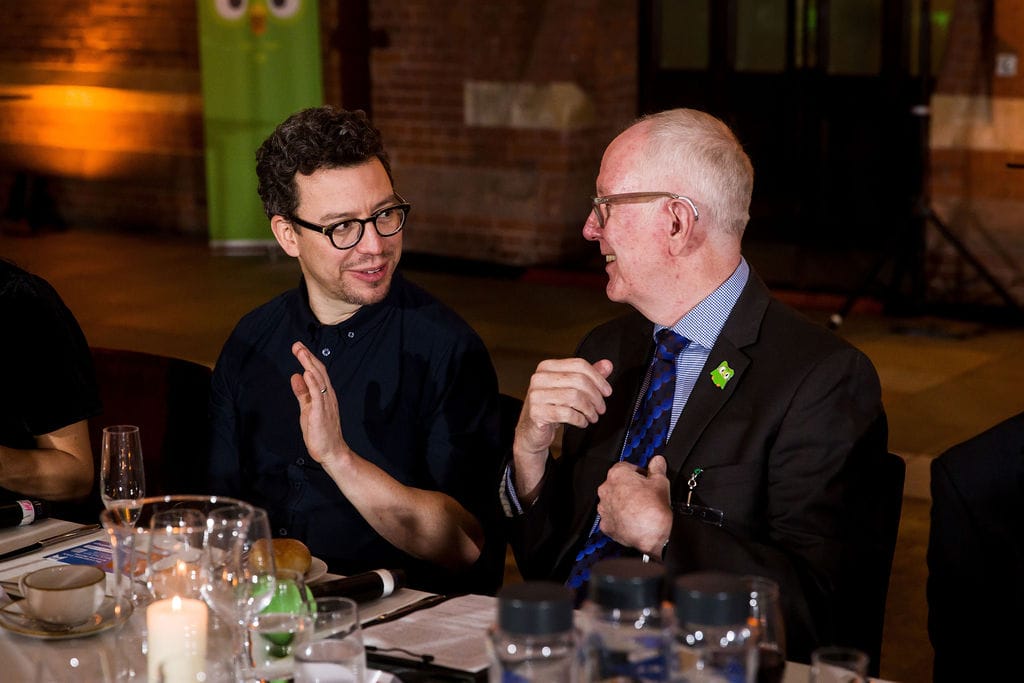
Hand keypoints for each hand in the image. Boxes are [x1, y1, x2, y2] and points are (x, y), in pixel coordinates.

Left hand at [290, 341, 349, 465]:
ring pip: (318, 380)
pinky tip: (307, 373)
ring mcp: (326, 404)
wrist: (331, 451)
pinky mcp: (321, 413)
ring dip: (309, 365)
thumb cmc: (320, 432)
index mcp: (324, 394)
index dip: (308, 359)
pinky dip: (313, 383)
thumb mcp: (307, 408)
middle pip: (318, 372)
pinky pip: (317, 395)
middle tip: (297, 345)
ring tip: (301, 352)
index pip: (316, 372)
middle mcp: (327, 396)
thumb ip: (302, 393)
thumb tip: (295, 376)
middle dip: (307, 357)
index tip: (298, 348)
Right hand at [511, 357, 612, 502]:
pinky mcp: (536, 412)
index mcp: (547, 367)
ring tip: (592, 416)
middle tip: (601, 408)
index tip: (607, 391)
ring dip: (589, 409)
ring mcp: (536, 395)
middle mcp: (539, 378)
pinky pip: (566, 414)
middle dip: (595, 396)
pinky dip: (579, 419)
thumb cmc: (551, 407)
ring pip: (574, 397)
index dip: (598, 378)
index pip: (579, 365)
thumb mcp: (570, 389)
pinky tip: (582, 422)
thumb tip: (607, 365)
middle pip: (579, 381)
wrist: (531, 431)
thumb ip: (588, 376)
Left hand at [597, 455, 671, 556]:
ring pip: (613, 501)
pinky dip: (620, 518)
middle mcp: (606, 490)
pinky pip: (612, 518)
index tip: (646, 479)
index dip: (638, 473)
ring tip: (640, 509)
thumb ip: (657, 468)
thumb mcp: (661, 482)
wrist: (651, 534)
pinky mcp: (606, 525)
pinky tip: (633, 520)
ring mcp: (604, 508)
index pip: (626, 467)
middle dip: (630, 488)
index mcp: (617, 474)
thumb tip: (657, 461)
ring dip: (624, 503)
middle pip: (618, 484)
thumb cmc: (653, 509)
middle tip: (645, 494)